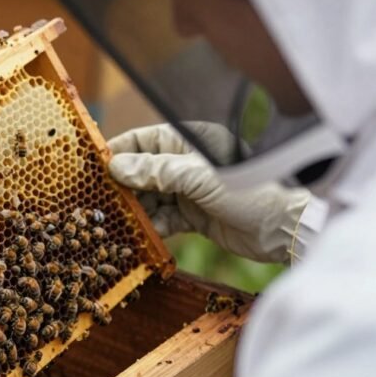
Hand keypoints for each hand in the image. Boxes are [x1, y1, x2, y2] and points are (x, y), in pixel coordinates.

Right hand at [107, 123, 310, 262]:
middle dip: (121, 185)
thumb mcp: (199, 177)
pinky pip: (163, 219)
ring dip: (134, 209)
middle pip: (141, 170)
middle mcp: (186, 163)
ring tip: (113, 221)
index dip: (117, 152)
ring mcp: (189, 190)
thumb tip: (116, 168)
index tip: (91, 167)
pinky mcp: (194, 216)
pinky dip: (151, 227)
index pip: (143, 140)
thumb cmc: (250, 190)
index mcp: (189, 141)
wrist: (284, 229)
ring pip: (149, 197)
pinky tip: (138, 236)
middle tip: (97, 200)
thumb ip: (156, 171)